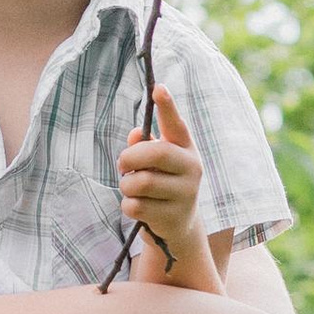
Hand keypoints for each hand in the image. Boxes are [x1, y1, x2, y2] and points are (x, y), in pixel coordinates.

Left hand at [118, 94, 205, 271]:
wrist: (178, 225)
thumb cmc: (162, 184)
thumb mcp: (155, 163)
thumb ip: (144, 145)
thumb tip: (135, 135)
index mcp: (185, 148)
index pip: (176, 124)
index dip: (167, 106)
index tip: (157, 88)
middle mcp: (192, 167)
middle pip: (156, 153)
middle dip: (130, 158)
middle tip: (122, 165)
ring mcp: (186, 194)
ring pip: (142, 182)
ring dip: (127, 185)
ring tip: (132, 189)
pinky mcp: (174, 217)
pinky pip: (136, 206)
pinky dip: (128, 205)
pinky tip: (138, 207)